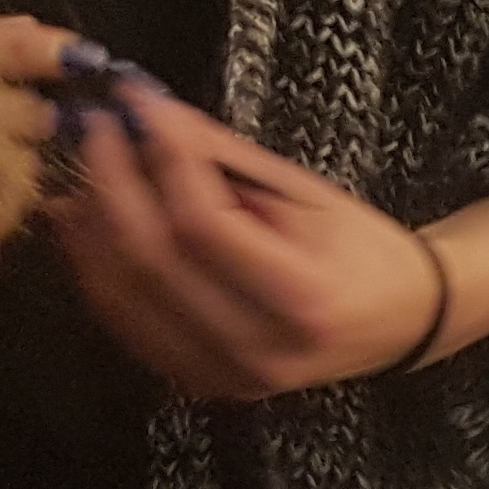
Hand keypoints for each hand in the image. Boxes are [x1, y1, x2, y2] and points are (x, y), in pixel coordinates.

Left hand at [55, 89, 459, 397]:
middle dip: (112, 186)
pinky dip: (99, 274)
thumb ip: (224, 159)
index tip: (138, 106)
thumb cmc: (365, 252)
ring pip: (126, 298)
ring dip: (92, 231)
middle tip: (95, 132)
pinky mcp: (204, 382)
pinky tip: (87, 230)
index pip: (204, 224)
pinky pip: (129, 326)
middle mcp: (261, 349)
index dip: (162, 159)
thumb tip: (150, 112)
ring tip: (85, 176)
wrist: (403, 321)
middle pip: (154, 262)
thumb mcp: (309, 195)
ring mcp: (228, 374)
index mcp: (303, 298)